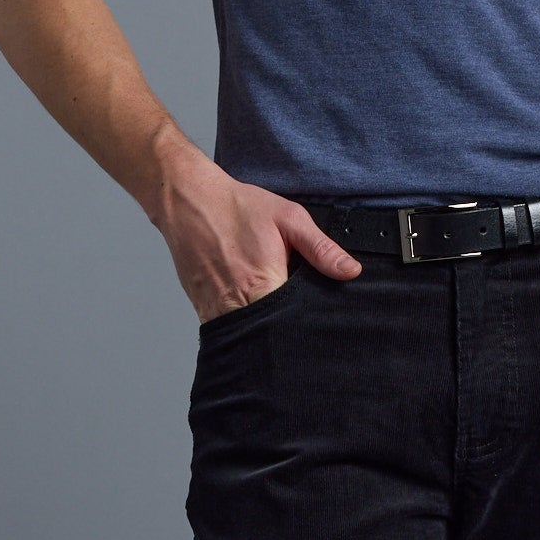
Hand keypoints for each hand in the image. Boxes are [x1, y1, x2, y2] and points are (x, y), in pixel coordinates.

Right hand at [153, 143, 361, 321]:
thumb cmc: (236, 208)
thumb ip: (321, 248)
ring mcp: (214, 309)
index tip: (316, 323)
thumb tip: (350, 272)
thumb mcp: (288, 219)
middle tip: (296, 318)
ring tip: (272, 312)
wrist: (189, 202)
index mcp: (262, 285)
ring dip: (262, 331)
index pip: (292, 325)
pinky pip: (226, 328)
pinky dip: (241, 323)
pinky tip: (251, 307)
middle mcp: (236, 304)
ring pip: (246, 337)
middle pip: (269, 336)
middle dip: (285, 330)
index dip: (307, 326)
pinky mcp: (202, 309)